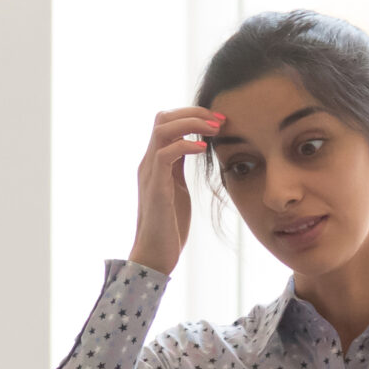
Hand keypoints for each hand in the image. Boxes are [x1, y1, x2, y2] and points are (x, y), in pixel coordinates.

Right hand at [127, 106, 221, 274]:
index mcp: (155, 162)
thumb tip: (195, 148)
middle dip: (193, 113)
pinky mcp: (156, 188)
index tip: (219, 120)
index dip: (192, 116)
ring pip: (163, 129)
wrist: (155, 255)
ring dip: (191, 124)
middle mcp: (149, 163)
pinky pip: (165, 154)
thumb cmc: (169, 225)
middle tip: (219, 120)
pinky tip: (204, 150)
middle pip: (163, 118)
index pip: (168, 122)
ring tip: (214, 129)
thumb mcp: (177, 188)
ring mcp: (150, 174)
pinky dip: (185, 146)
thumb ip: (180, 167)